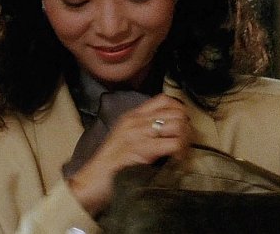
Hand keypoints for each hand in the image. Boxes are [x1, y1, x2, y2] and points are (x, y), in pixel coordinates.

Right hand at [67, 93, 192, 215]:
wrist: (93, 180)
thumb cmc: (109, 165)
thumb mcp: (124, 138)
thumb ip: (142, 130)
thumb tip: (168, 131)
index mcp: (132, 116)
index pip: (163, 99)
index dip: (179, 109)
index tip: (183, 123)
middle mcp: (137, 121)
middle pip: (175, 112)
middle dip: (186, 127)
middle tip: (186, 142)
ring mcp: (140, 133)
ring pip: (178, 124)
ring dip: (186, 139)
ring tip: (182, 151)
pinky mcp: (144, 149)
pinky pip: (174, 143)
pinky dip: (181, 151)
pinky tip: (176, 159)